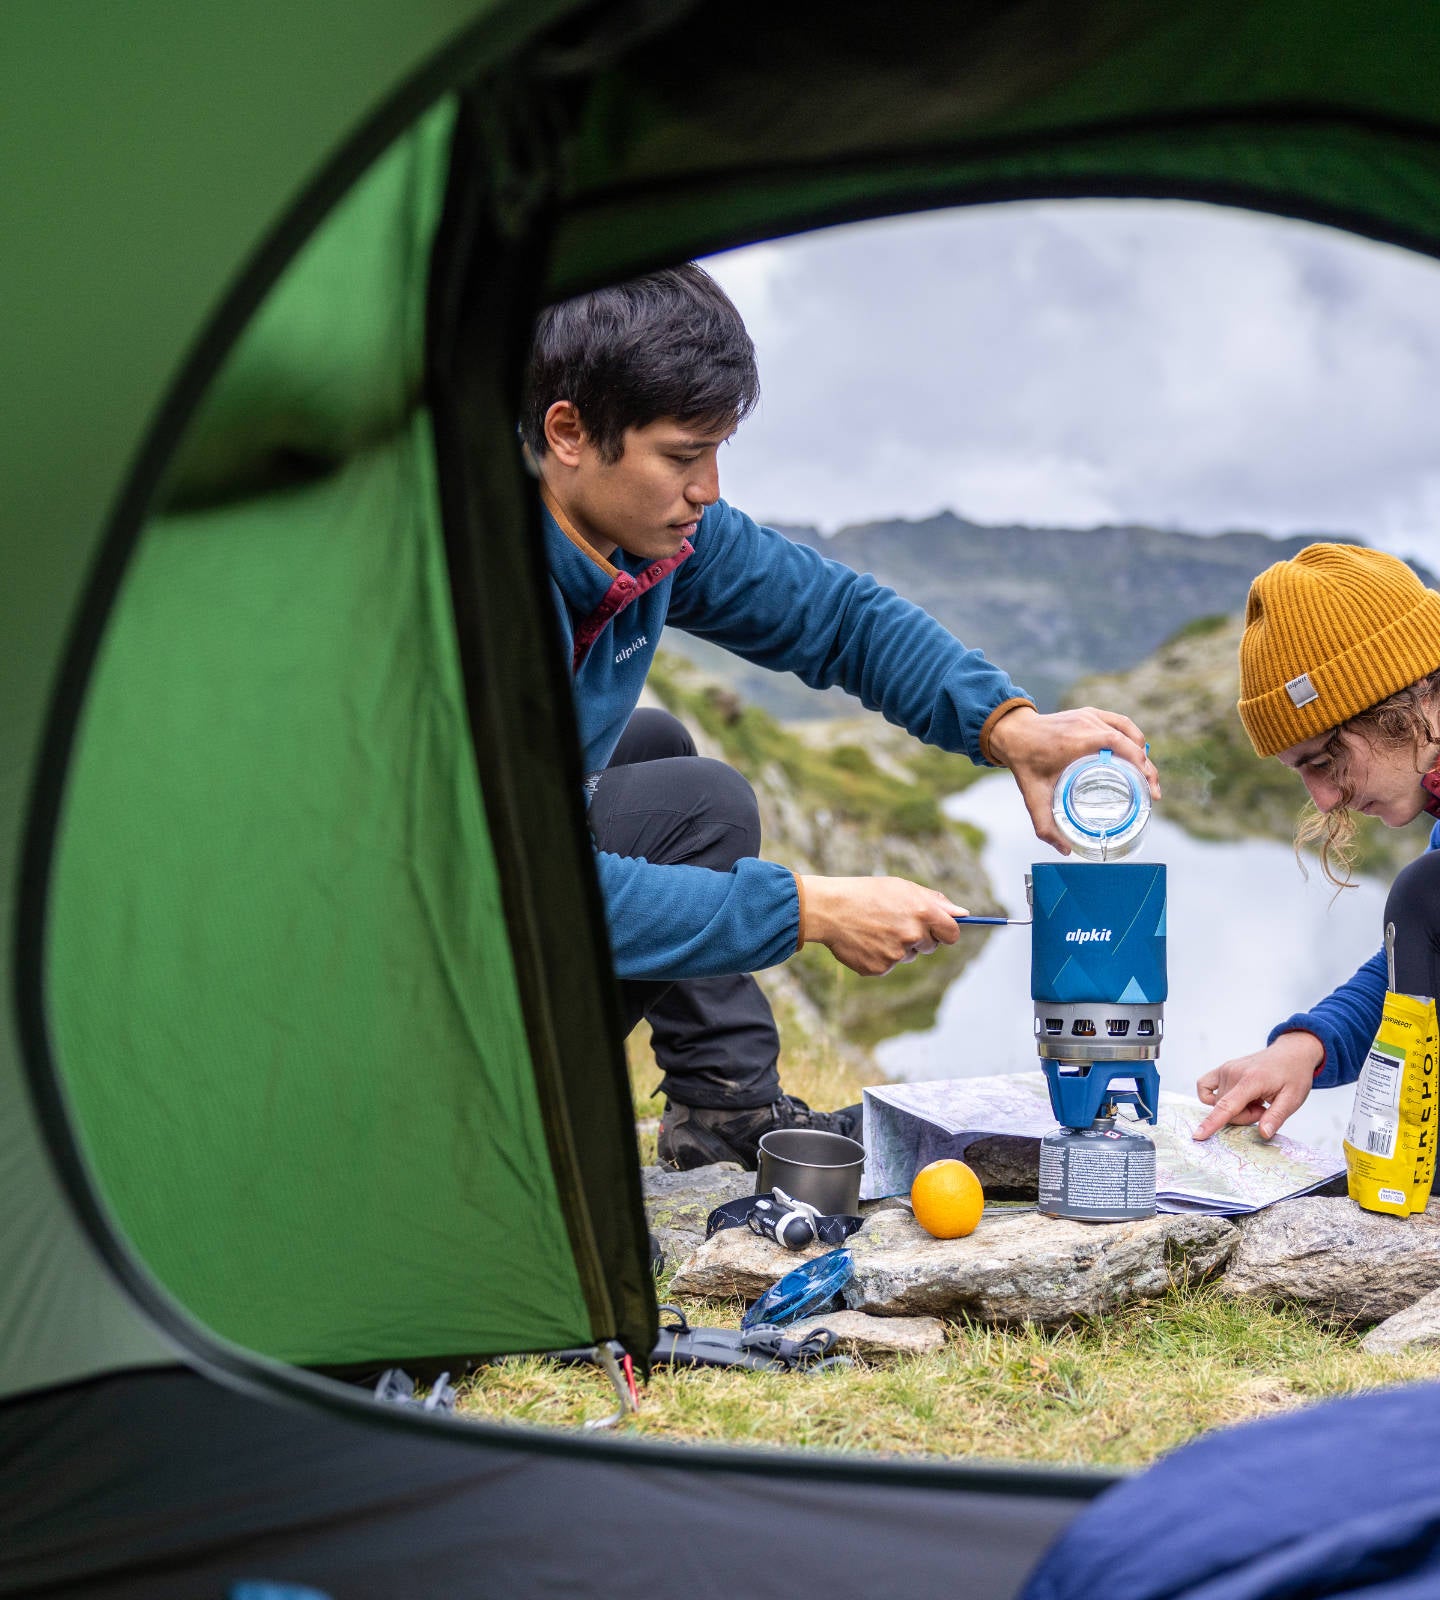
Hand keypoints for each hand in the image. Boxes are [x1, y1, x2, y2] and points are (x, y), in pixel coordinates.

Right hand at [799, 875, 964, 976]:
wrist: (830, 909)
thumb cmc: (867, 894)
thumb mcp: (902, 888)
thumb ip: (935, 901)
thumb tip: (963, 913)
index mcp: (922, 912)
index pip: (952, 933)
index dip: (946, 932)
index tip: (939, 931)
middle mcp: (913, 935)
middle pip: (930, 946)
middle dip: (919, 937)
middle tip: (895, 923)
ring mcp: (896, 955)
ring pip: (908, 956)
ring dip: (898, 946)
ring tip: (875, 929)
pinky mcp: (880, 969)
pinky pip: (888, 966)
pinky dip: (879, 956)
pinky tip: (865, 941)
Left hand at [986, 704, 1160, 853]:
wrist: (1013, 734)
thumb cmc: (1025, 763)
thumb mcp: (1033, 796)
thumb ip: (1045, 825)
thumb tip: (1065, 850)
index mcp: (1077, 741)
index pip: (1120, 748)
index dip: (1141, 767)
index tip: (1150, 790)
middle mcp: (1087, 725)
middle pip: (1130, 743)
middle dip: (1147, 768)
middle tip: (1153, 793)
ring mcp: (1089, 716)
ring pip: (1129, 732)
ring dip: (1143, 753)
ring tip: (1148, 777)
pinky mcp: (1090, 713)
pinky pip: (1121, 723)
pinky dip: (1133, 738)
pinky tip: (1138, 755)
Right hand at [1193, 1032, 1323, 1140]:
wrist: (1291, 1053)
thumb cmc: (1293, 1075)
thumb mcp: (1293, 1099)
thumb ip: (1276, 1117)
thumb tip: (1263, 1134)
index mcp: (1252, 1080)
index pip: (1227, 1105)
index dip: (1212, 1122)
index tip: (1198, 1135)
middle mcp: (1233, 1072)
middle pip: (1225, 1109)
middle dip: (1244, 1116)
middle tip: (1263, 1108)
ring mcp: (1225, 1069)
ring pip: (1218, 1102)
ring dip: (1235, 1108)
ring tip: (1255, 1100)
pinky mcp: (1222, 1069)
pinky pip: (1205, 1087)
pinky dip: (1214, 1098)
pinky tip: (1234, 1097)